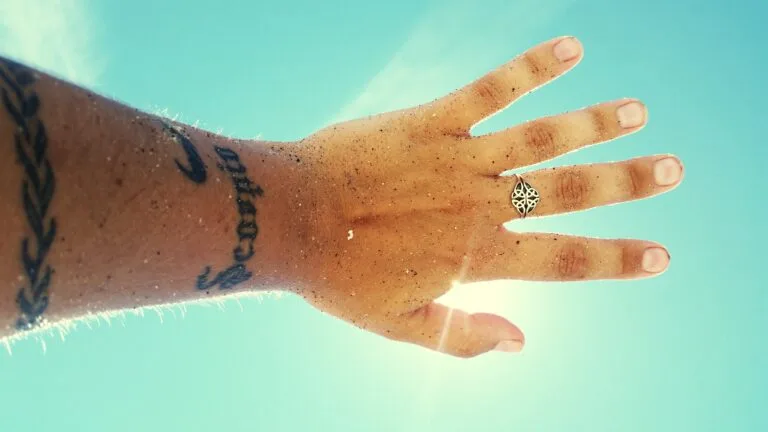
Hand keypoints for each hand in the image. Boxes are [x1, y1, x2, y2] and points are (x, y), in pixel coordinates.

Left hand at [287, 36, 682, 357]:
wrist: (287, 220)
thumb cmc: (339, 277)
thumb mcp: (399, 326)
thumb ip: (464, 338)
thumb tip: (524, 344)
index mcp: (476, 257)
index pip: (564, 260)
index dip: (617, 259)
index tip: (661, 255)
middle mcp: (480, 205)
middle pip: (569, 192)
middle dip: (627, 182)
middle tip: (674, 169)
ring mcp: (459, 159)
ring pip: (542, 138)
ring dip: (593, 123)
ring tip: (636, 111)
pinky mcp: (432, 122)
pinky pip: (490, 90)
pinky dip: (532, 69)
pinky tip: (570, 49)